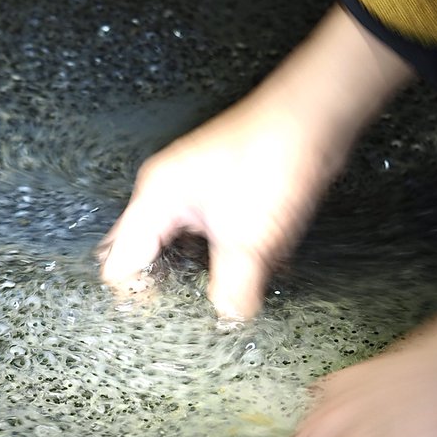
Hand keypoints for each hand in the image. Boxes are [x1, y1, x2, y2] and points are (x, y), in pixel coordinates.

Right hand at [98, 4, 413, 320]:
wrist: (316, 116)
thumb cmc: (274, 157)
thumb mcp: (249, 240)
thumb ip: (232, 289)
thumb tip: (227, 318)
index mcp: (155, 200)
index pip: (119, 265)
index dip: (140, 298)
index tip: (168, 320)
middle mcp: (165, 193)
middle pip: (143, 256)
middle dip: (165, 286)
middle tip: (189, 313)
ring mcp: (192, 190)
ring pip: (178, 247)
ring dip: (197, 273)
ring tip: (220, 293)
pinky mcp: (221, 192)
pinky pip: (207, 236)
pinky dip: (223, 257)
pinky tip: (247, 271)